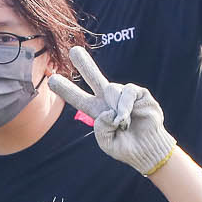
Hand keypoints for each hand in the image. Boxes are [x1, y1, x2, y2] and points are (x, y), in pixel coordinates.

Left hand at [46, 47, 176, 175]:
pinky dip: (125, 105)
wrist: (149, 150)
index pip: (79, 98)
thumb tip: (107, 111)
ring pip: (111, 89)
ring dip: (115, 108)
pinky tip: (129, 117)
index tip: (51, 80)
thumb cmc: (127, 148)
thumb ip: (101, 128)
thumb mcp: (108, 143)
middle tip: (74, 51)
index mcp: (98, 112)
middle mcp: (109, 101)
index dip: (67, 90)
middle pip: (94, 78)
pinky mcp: (139, 93)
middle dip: (85, 64)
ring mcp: (124, 95)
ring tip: (123, 123)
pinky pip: (127, 91)